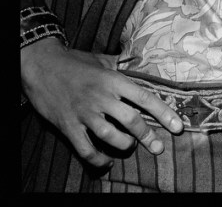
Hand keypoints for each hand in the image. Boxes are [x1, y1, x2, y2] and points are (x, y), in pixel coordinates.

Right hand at [21, 37, 183, 168]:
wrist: (42, 67)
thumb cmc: (75, 62)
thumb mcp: (102, 60)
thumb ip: (122, 66)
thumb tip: (142, 63)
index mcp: (114, 80)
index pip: (145, 98)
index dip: (163, 113)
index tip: (177, 126)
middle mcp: (102, 97)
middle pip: (131, 120)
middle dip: (148, 136)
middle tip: (158, 147)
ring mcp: (84, 113)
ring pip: (111, 136)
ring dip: (124, 145)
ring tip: (130, 146)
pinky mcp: (68, 126)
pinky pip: (86, 148)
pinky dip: (98, 159)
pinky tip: (107, 162)